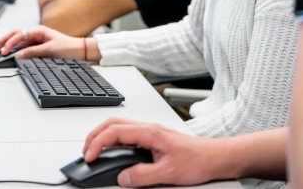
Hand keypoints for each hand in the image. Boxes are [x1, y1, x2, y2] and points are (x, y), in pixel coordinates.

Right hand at [0, 26, 98, 59]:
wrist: (80, 51)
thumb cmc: (68, 48)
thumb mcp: (50, 50)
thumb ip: (33, 52)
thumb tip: (18, 55)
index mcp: (39, 30)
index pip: (20, 34)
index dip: (10, 43)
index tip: (4, 51)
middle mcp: (37, 33)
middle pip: (16, 34)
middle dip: (5, 40)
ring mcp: (37, 39)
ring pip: (19, 40)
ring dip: (9, 44)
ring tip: (0, 49)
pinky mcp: (39, 45)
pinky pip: (25, 46)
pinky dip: (17, 49)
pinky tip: (11, 53)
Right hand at [82, 118, 220, 186]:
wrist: (216, 157)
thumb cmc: (199, 159)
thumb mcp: (169, 173)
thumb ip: (143, 176)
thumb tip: (123, 178)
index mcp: (149, 132)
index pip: (114, 132)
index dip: (97, 144)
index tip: (89, 157)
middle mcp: (148, 128)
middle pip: (112, 124)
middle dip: (94, 136)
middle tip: (86, 153)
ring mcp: (151, 132)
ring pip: (119, 127)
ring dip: (103, 137)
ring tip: (95, 152)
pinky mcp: (154, 138)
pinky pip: (128, 134)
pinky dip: (114, 140)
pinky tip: (114, 152)